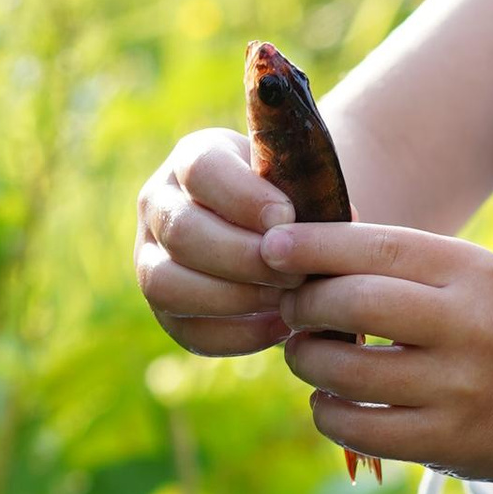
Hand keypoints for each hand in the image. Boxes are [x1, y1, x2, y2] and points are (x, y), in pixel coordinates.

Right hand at [135, 127, 292, 357]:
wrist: (276, 236)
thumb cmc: (292, 200)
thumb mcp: (298, 181)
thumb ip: (311, 194)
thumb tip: (340, 224)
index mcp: (193, 159)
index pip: (201, 170)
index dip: (243, 197)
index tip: (287, 217)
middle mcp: (160, 206)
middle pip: (182, 232)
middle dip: (244, 258)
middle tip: (294, 272)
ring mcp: (151, 259)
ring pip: (166, 283)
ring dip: (234, 298)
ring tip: (285, 301)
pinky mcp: (166, 310)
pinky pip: (188, 329)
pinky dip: (239, 334)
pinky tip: (281, 327)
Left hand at [264, 221, 492, 479]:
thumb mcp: (467, 281)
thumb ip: (396, 264)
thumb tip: (294, 254)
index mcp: (473, 274)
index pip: (377, 247)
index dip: (313, 246)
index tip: (271, 248)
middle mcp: (471, 328)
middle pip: (355, 304)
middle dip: (304, 304)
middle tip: (291, 308)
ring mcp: (459, 390)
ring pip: (345, 371)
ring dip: (306, 360)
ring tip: (304, 353)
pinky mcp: (446, 442)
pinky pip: (357, 426)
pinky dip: (325, 411)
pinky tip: (328, 399)